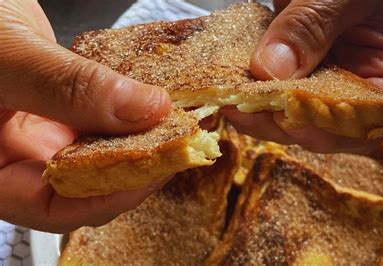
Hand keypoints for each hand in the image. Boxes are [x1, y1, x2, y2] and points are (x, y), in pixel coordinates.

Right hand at [0, 0, 170, 231]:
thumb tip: (142, 111)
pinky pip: (103, 115)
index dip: (109, 196)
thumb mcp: (4, 57)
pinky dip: (129, 109)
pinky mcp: (63, 104)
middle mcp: (20, 154)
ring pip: (102, 149)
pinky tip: (152, 98)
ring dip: (140, 137)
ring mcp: (44, 128)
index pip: (53, 208)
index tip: (156, 169)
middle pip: (88, 181)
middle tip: (177, 141)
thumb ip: (68, 88)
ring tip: (174, 120)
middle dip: (136, 166)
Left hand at [223, 0, 382, 152]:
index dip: (327, 131)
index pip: (364, 123)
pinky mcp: (292, 57)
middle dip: (276, 120)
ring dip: (254, 104)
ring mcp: (320, 69)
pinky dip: (246, 81)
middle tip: (239, 106)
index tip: (285, 117)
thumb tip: (272, 70)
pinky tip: (226, 75)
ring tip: (225, 92)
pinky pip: (268, 79)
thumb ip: (313, 25)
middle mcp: (353, 77)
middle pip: (318, 123)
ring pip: (286, 106)